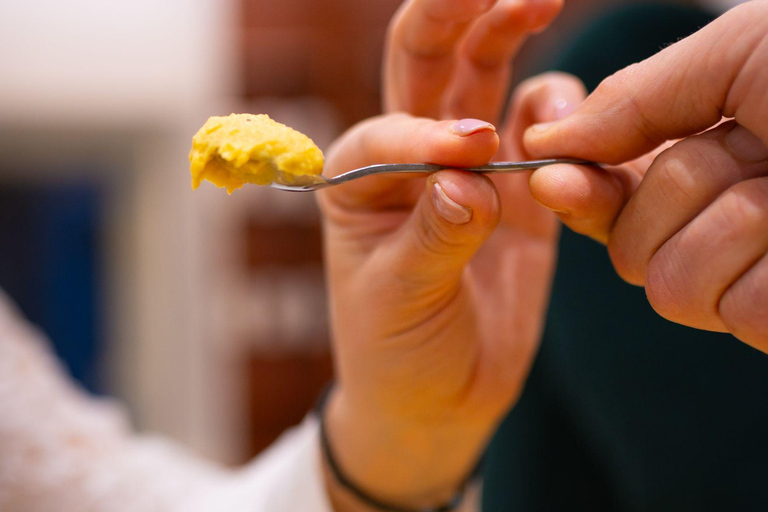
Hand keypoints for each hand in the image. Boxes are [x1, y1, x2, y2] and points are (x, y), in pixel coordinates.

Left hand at [318, 0, 581, 509]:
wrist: (436, 397)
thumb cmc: (394, 349)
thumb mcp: (400, 300)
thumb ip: (436, 237)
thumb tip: (471, 182)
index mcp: (359, 179)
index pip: (390, 128)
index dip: (429, 133)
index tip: (473, 156)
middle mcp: (411, 160)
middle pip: (428, 64)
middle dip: (459, 16)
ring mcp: (468, 170)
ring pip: (484, 78)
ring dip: (508, 35)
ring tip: (540, 5)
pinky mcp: (518, 192)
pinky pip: (538, 129)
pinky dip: (555, 112)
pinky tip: (570, 117)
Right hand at [523, 1, 767, 349]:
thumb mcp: (743, 51)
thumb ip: (636, 98)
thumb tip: (545, 145)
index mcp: (717, 143)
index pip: (615, 183)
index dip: (578, 184)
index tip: (546, 180)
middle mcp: (731, 210)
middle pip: (628, 240)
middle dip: (679, 194)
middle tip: (760, 157)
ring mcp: (761, 270)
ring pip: (668, 281)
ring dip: (736, 228)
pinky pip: (732, 309)